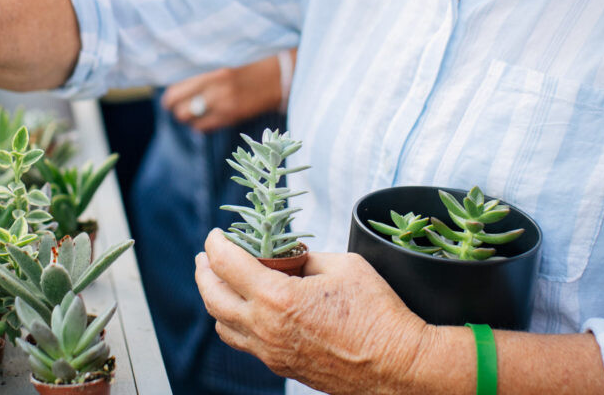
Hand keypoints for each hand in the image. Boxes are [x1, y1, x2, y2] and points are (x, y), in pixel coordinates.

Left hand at [161, 52, 295, 131]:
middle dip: (176, 108)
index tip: (172, 97)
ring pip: (190, 120)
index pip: (176, 90)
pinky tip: (208, 117)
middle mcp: (216, 88)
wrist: (279, 75)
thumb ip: (202, 73)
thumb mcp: (223, 62)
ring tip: (195, 112)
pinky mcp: (233, 117)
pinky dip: (202, 125)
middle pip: (178, 108)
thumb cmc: (250, 64)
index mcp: (211, 71)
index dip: (170, 96)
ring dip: (189, 118)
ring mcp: (224, 105)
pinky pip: (205, 128)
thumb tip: (177, 85)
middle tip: (179, 106)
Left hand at [195, 229, 435, 393]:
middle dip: (204, 272)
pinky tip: (247, 308)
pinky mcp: (283, 367)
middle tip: (205, 256)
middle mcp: (265, 329)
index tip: (216, 235)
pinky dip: (235, 321)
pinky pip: (244, 343)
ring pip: (223, 325)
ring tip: (221, 281)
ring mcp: (272, 353)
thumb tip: (289, 259)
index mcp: (277, 299)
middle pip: (213, 298)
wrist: (399, 368)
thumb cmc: (376, 313)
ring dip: (215, 299)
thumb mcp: (342, 265)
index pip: (227, 265)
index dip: (216, 245)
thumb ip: (305, 259)